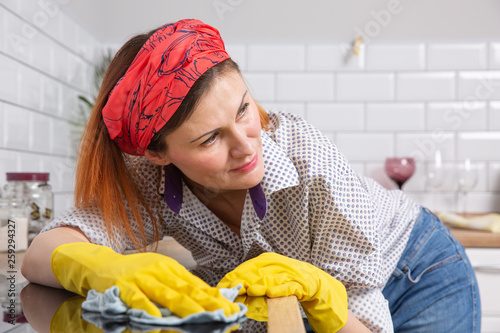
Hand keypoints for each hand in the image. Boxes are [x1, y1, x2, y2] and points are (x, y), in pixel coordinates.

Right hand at [51, 242, 240, 317]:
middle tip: (224, 317)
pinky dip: (150, 311)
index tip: (231, 309)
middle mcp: (160, 271)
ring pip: (168, 296)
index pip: (197, 285)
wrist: (103, 264)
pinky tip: (160, 322)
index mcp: (172, 269)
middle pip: (188, 291)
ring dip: (186, 310)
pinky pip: (140, 301)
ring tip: (201, 322)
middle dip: (208, 306)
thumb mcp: (161, 274)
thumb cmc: (136, 273)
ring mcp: (143, 279)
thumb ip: (181, 286)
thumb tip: (210, 299)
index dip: (215, 298)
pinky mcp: (125, 287)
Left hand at [217, 252, 347, 331]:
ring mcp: (288, 274)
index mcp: (267, 259)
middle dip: (244, 281)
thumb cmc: (286, 277)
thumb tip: (232, 287)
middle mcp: (277, 264)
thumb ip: (252, 279)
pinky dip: (279, 290)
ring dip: (260, 285)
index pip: (247, 266)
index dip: (235, 276)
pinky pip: (287, 287)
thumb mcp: (268, 274)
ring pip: (271, 279)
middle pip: (257, 272)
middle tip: (233, 290)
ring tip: (250, 290)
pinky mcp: (298, 285)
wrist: (313, 279)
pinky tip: (270, 293)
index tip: (223, 286)